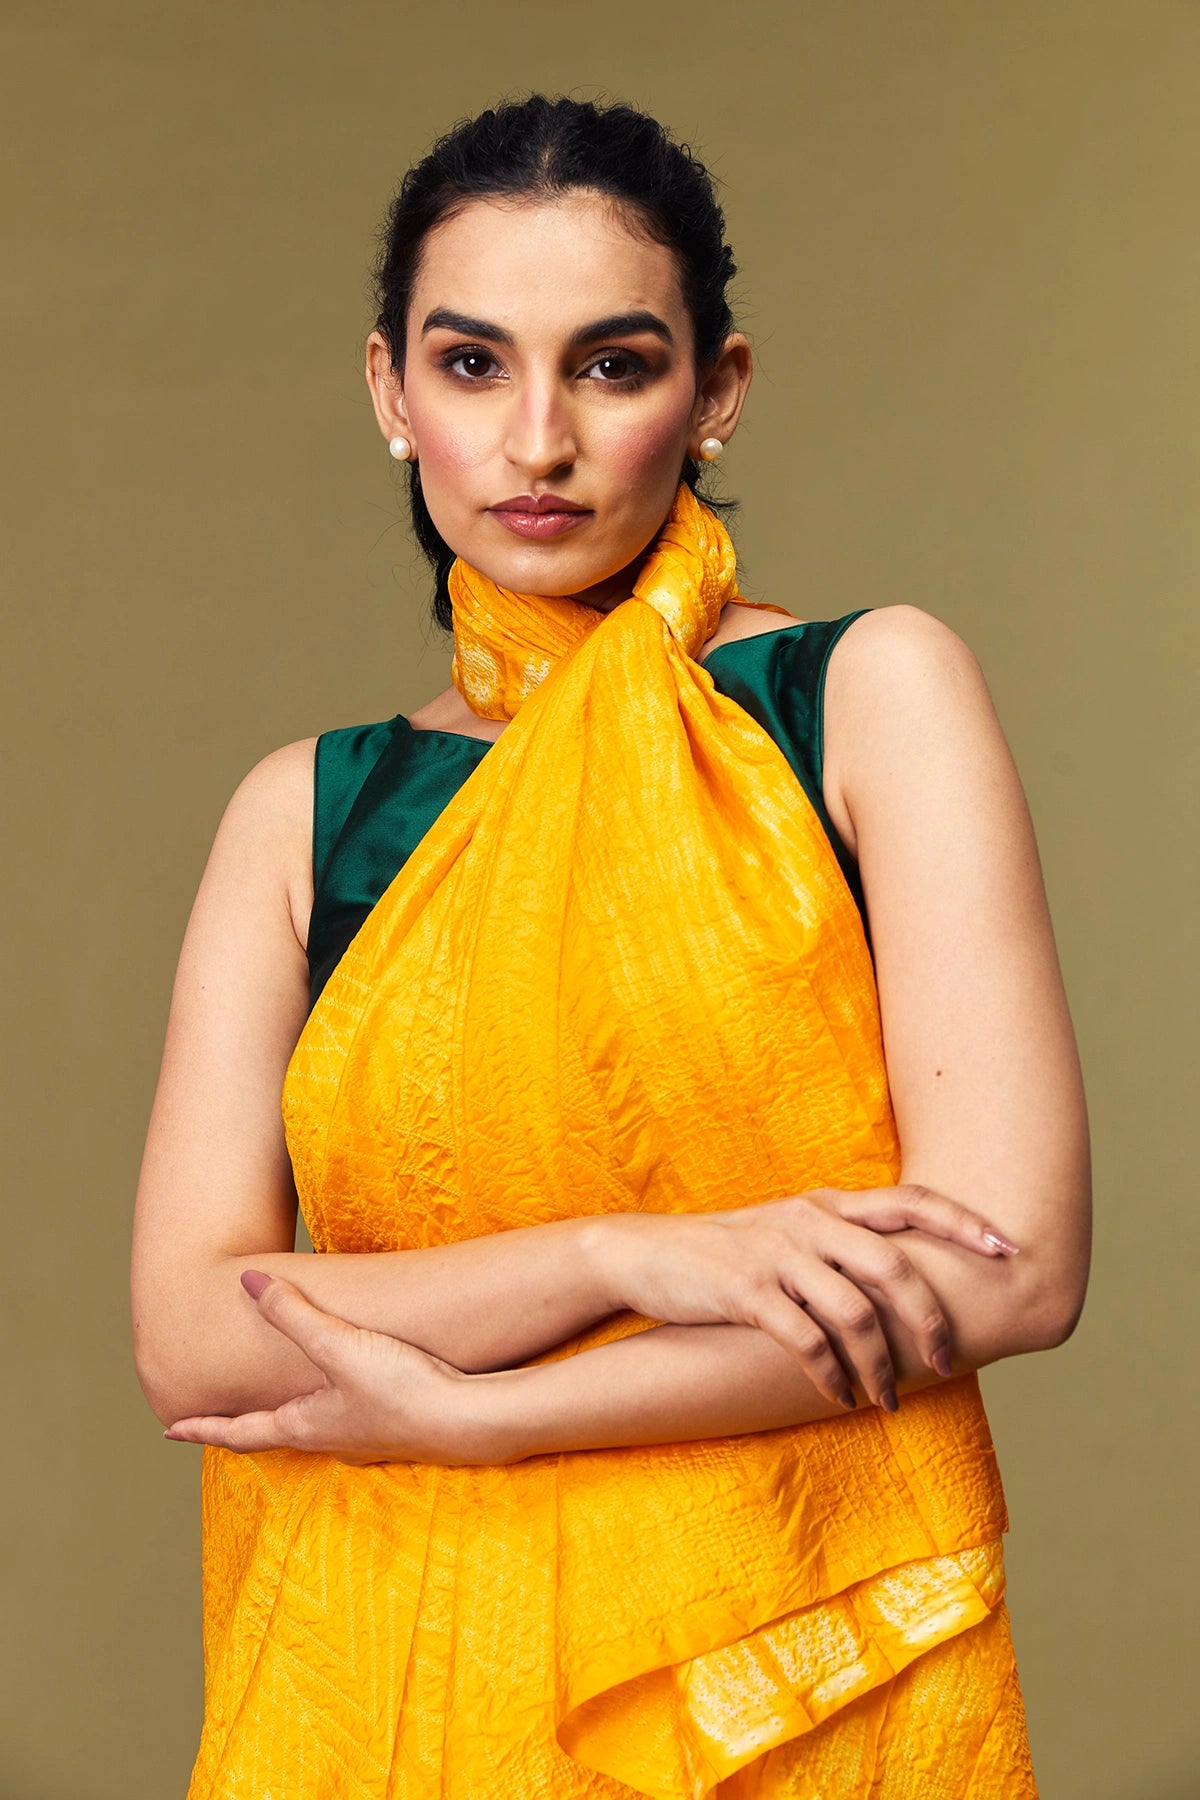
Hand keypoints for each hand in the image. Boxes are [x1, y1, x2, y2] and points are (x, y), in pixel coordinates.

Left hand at [162, 1271, 513, 1465]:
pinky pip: (350, 1420)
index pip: (238, 1430)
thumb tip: (247, 1281)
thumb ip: (292, 1312)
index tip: (170, 1430)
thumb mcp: (339, 1345)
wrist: (470, 1424)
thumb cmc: (402, 1390)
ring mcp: (364, 1439)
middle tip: (217, 1418)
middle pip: (273, 1432)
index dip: (202, 1426)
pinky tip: (350, 1394)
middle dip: (244, 1423)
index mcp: (304, 1425)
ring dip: (290, 1416)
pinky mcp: (395, 1429)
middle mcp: (328, 1439)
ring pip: (313, 1427)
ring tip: (279, 1404)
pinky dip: (332, 1408)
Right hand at [586, 1184, 1020, 1412]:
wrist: (644, 1254)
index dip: (963, 1223)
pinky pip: (807, 1341)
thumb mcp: (788, 1233)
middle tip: (948, 1362)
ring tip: (885, 1399)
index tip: (1009, 1251)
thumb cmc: (727, 1252)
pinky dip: (831, 1375)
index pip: (910, 1202)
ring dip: (881, 1364)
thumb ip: (840, 1244)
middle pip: (895, 1265)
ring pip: (855, 1312)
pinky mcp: (746, 1291)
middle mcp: (809, 1221)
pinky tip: (839, 1397)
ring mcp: (777, 1254)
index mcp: (827, 1204)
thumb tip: (905, 1282)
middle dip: (930, 1320)